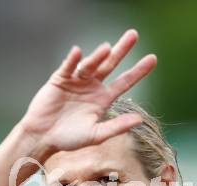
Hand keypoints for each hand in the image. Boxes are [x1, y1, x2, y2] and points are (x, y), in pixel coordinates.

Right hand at [19, 29, 156, 152]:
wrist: (43, 137)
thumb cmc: (69, 139)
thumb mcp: (96, 134)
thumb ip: (117, 127)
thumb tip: (140, 119)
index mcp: (103, 100)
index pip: (124, 82)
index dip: (138, 71)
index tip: (153, 59)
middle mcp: (92, 87)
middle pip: (110, 65)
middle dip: (121, 50)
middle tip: (133, 35)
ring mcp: (76, 81)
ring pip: (90, 65)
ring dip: (98, 56)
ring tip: (107, 48)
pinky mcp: (60, 79)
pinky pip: (68, 67)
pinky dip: (72, 60)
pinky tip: (78, 52)